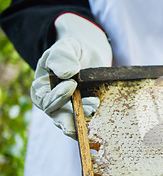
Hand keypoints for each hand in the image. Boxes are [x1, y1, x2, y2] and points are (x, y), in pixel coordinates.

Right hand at [30, 13, 111, 138]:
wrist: (89, 55)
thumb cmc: (72, 51)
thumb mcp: (64, 48)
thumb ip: (61, 57)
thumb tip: (68, 74)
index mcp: (42, 91)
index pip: (45, 100)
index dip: (58, 95)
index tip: (72, 83)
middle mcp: (55, 106)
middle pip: (59, 120)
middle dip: (70, 123)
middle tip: (82, 120)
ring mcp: (72, 113)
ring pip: (76, 127)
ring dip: (86, 126)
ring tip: (96, 118)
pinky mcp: (88, 115)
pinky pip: (92, 125)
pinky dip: (99, 126)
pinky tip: (108, 124)